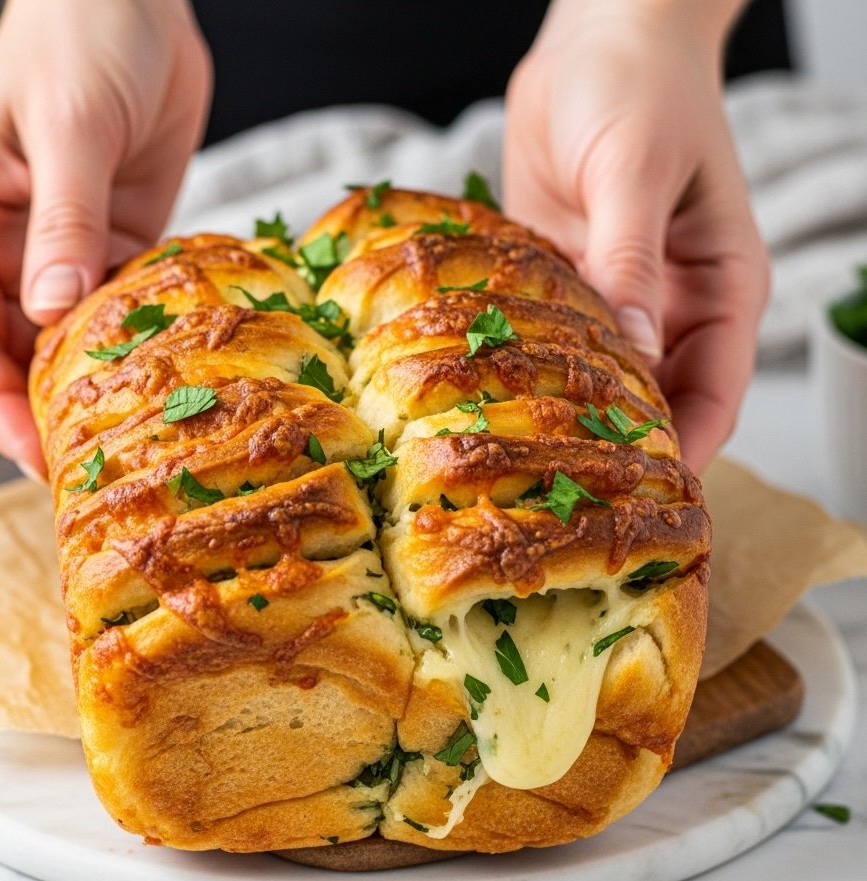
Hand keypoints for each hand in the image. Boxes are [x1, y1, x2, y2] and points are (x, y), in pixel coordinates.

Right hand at [0, 0, 211, 477]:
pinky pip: (120, 317)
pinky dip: (137, 351)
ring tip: (133, 444)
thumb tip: (52, 309)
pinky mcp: (115, 249)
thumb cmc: (77, 32)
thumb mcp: (67, 125)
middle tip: (91, 473)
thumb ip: (64, 220)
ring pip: (65, 348)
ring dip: (93, 394)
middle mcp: (4, 251)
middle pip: (10, 359)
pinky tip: (166, 383)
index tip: (34, 456)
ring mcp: (62, 254)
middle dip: (43, 417)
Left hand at [502, 0, 769, 471]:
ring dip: (569, 419)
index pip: (717, 392)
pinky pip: (551, 343)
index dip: (688, 449)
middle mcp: (668, 304)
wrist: (595, 38)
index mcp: (719, 287)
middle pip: (655, 401)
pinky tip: (493, 405)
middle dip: (621, 450)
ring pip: (599, 381)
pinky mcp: (564, 284)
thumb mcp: (637, 171)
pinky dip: (530, 373)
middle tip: (569, 502)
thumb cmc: (641, 87)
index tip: (649, 501)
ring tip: (522, 468)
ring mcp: (613, 298)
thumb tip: (634, 347)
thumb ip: (630, 261)